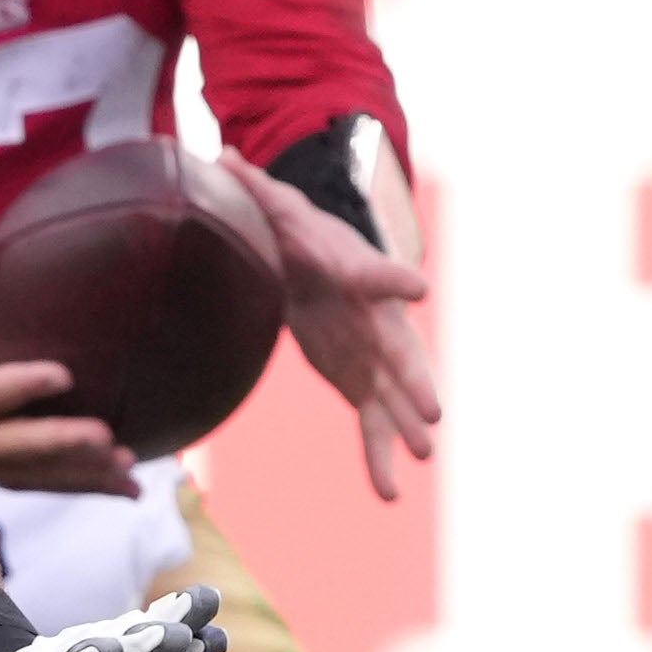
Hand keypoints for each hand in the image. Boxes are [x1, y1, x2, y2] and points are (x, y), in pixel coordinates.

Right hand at [0, 217, 132, 495]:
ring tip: (128, 466)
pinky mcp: (7, 476)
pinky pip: (50, 486)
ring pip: (35, 476)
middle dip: (57, 443)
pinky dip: (90, 489)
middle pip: (10, 448)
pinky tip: (133, 491)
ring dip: (82, 475)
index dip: (18, 386)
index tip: (63, 374)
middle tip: (105, 435)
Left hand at [228, 151, 439, 502]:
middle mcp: (378, 320)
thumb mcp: (281, 213)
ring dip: (405, 427)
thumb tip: (218, 157)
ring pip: (395, 397)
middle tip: (432, 411)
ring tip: (420, 457)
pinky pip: (374, 425)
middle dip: (416, 382)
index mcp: (357, 274)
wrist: (322, 267)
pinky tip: (388, 495)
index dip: (393, 279)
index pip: (376, 273)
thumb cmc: (303, 237)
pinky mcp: (363, 384)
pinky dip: (379, 459)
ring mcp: (375, 358)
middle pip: (401, 352)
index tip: (418, 288)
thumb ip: (255, 191)